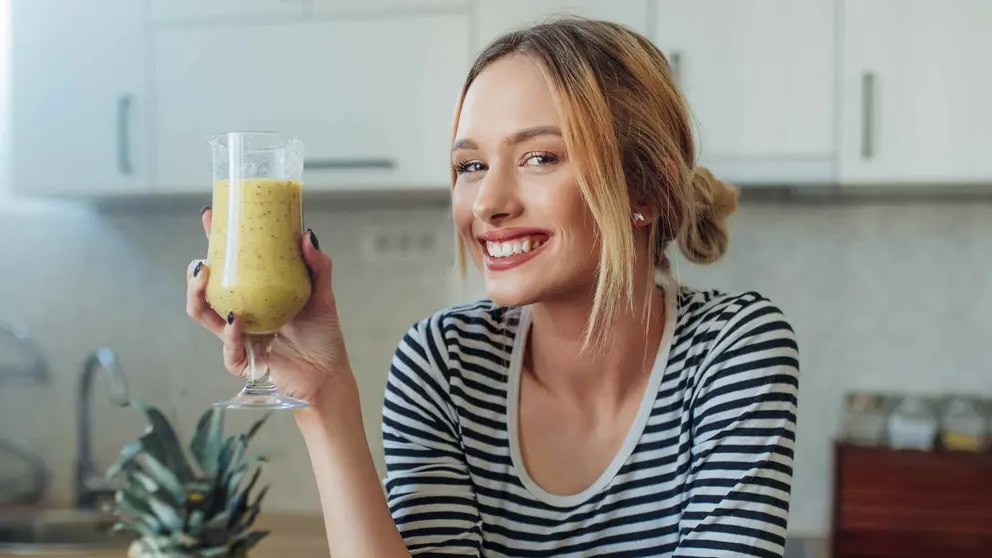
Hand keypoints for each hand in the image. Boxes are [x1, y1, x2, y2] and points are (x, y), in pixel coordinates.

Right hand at [186, 208, 350, 405]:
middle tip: (201, 261)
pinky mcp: (245, 361)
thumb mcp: (322, 295)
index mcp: (256, 296)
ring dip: (199, 298)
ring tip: (204, 279)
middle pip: (208, 292)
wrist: (328, 375)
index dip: (217, 243)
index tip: (210, 218)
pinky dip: (231, 333)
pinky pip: (230, 347)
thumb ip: (318, 267)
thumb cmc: (323, 336)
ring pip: (205, 317)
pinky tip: (235, 319)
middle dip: (196, 276)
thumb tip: (307, 235)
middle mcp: (243, 314)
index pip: (231, 267)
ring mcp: (240, 338)